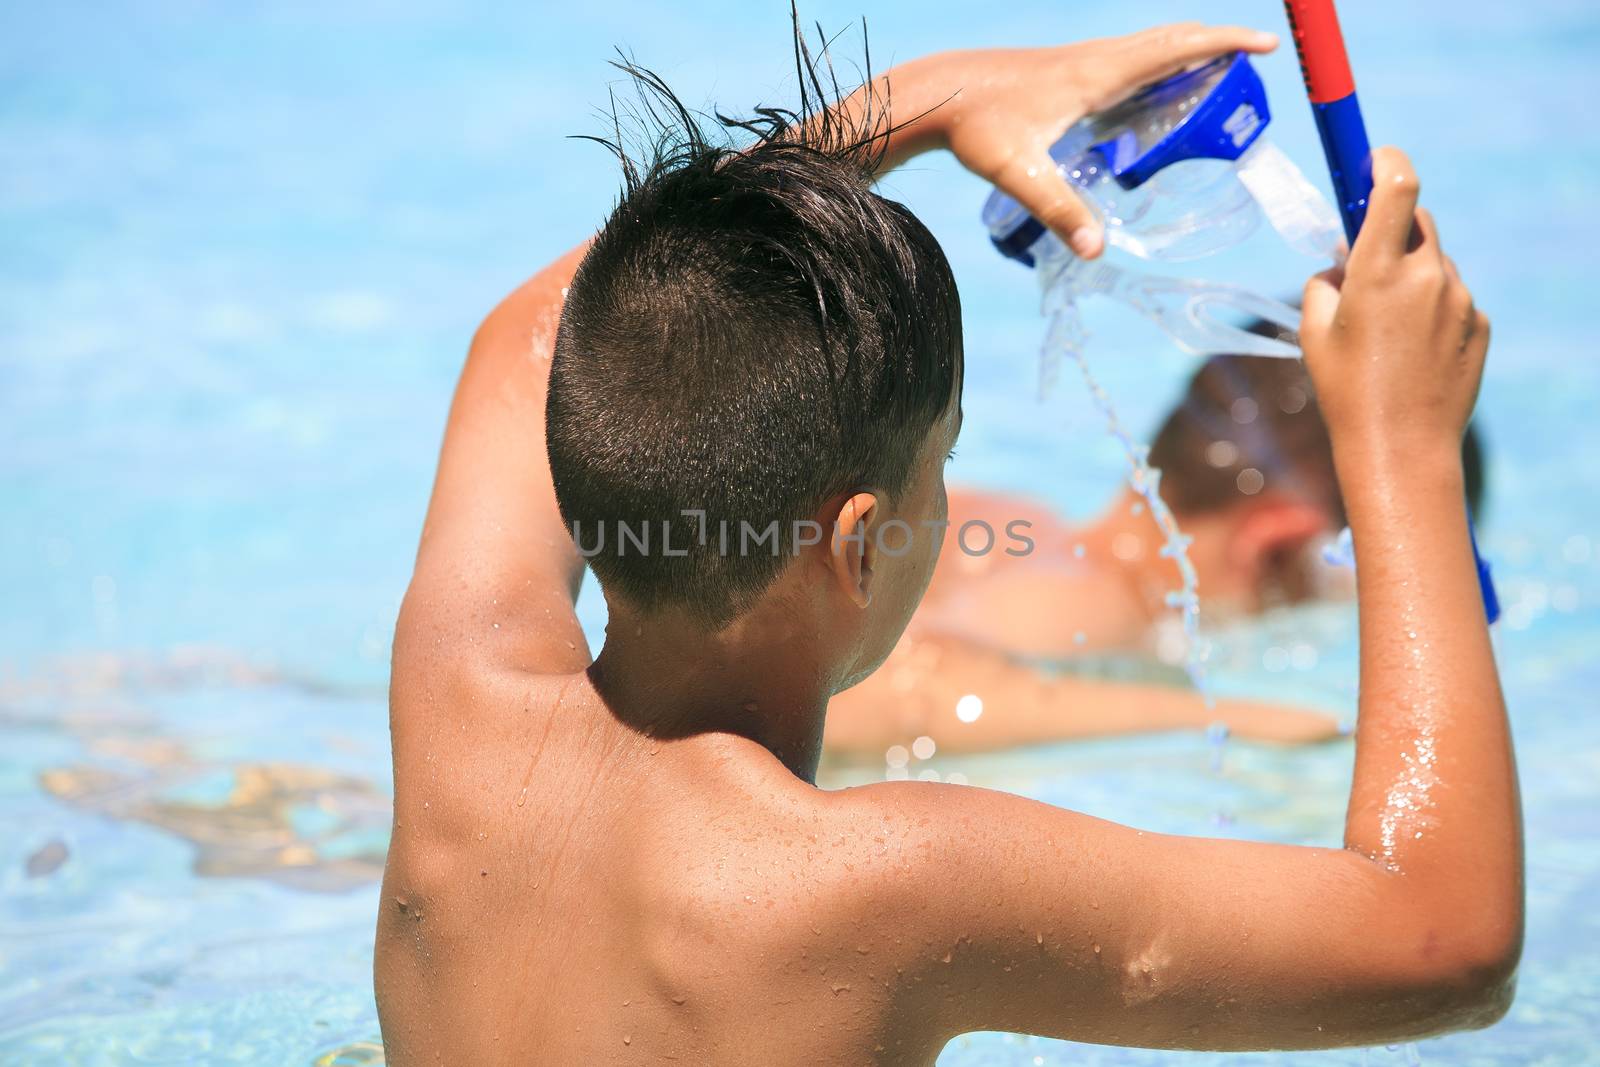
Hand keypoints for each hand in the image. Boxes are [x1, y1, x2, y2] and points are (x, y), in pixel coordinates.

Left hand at [915, 23, 1277, 256]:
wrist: (938, 94)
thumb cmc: (977, 127)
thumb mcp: (1017, 173)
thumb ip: (1057, 210)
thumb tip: (1095, 251)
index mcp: (1096, 73)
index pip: (1175, 48)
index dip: (1224, 42)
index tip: (1265, 44)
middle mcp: (1095, 58)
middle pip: (1171, 39)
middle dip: (1218, 43)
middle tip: (1255, 62)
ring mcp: (1081, 60)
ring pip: (1150, 45)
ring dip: (1189, 51)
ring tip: (1219, 74)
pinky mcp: (1066, 69)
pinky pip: (1129, 58)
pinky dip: (1158, 63)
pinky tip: (1156, 92)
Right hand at [1299, 147, 1489, 460]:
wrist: (1401, 448)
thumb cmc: (1347, 391)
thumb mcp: (1314, 333)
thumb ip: (1324, 284)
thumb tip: (1339, 264)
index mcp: (1378, 273)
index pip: (1397, 188)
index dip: (1386, 162)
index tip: (1375, 157)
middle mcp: (1426, 277)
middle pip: (1418, 222)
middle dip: (1394, 229)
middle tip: (1367, 262)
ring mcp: (1460, 299)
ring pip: (1434, 264)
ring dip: (1411, 277)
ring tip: (1388, 332)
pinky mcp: (1480, 323)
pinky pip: (1452, 299)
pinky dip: (1432, 310)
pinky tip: (1413, 352)